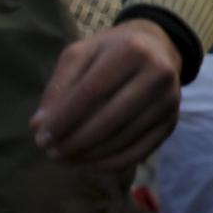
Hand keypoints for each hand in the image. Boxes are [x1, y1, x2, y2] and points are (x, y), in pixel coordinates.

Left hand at [30, 19, 182, 169]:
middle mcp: (158, 74)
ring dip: (89, 156)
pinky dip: (111, 163)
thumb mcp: (81, 54)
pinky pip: (140, 152)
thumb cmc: (110, 51)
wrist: (156, 48)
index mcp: (132, 50)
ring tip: (65, 158)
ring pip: (124, 138)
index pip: (92, 92)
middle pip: (110, 119)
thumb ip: (58, 87)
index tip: (40, 137)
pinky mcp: (173, 122)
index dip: (64, 119)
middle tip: (50, 153)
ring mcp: (170, 100)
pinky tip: (89, 162)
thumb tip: (40, 126)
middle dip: (75, 142)